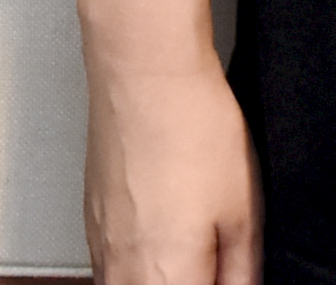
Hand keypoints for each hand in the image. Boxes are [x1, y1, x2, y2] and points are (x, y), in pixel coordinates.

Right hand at [84, 42, 261, 284]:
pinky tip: (162, 243)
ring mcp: (100, 246)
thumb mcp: (244, 210)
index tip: (228, 273)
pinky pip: (111, 269)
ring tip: (191, 255)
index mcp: (166, 277)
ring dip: (162, 282)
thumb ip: (242, 269)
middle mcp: (123, 271)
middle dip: (189, 283)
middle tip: (215, 265)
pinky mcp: (91, 220)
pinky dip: (138, 270)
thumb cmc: (192, 126)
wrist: (145, 70)